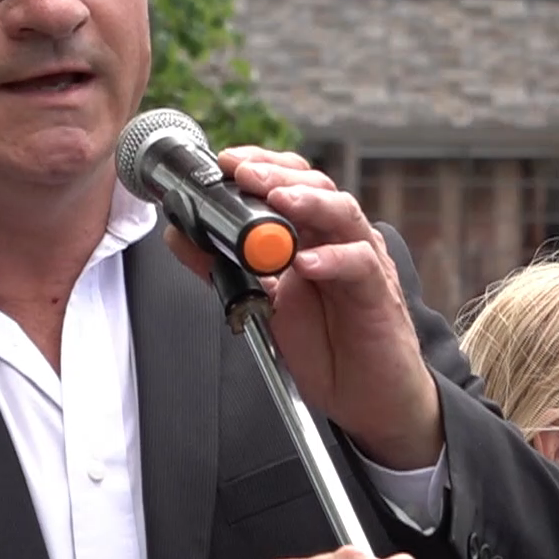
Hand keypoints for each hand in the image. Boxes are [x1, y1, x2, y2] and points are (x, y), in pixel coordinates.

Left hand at [164, 146, 441, 468]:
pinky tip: (307, 262)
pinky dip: (334, 259)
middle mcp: (339, 240)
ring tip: (277, 200)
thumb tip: (181, 235)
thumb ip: (224, 267)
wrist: (368, 397)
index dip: (263, 165)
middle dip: (277, 174)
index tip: (227, 161)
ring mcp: (363, 262)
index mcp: (313, 234)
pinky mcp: (378, 293)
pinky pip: (360, 265)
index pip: (292, 181)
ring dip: (308, 202)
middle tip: (244, 172)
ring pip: (343, 214)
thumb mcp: (263, 301)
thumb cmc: (326, 345)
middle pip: (317, 187)